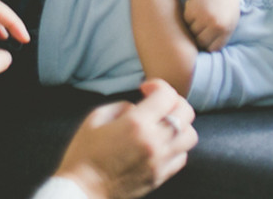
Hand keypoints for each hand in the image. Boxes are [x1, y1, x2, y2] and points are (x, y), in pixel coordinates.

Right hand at [56, 79, 197, 198]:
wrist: (82, 192)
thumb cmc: (83, 155)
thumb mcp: (95, 119)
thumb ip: (121, 106)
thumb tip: (137, 107)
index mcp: (137, 124)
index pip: (167, 95)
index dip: (158, 85)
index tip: (146, 89)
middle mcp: (154, 141)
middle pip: (186, 112)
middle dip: (174, 101)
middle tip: (159, 103)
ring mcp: (160, 161)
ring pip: (190, 135)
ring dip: (180, 125)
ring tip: (164, 125)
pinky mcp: (160, 177)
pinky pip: (182, 157)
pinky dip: (177, 147)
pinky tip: (161, 145)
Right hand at [183, 0, 239, 51]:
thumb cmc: (226, 2)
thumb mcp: (230, 19)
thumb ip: (222, 35)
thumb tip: (208, 51)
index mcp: (226, 29)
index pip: (212, 48)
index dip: (208, 45)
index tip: (205, 41)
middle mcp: (216, 25)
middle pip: (200, 42)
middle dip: (198, 37)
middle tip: (200, 28)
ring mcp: (203, 18)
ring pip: (191, 32)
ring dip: (192, 26)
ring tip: (200, 15)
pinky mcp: (192, 10)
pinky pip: (186, 21)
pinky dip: (188, 16)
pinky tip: (195, 7)